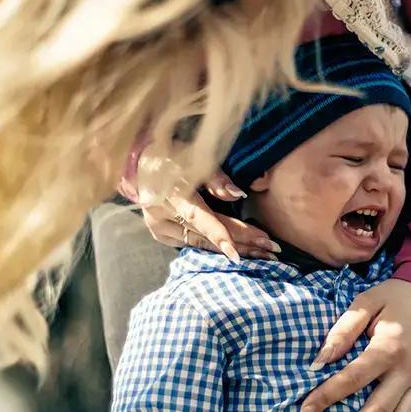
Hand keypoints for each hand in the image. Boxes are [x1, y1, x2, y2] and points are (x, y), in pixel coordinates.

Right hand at [136, 170, 279, 261]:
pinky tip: (240, 251)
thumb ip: (216, 178)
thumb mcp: (194, 158)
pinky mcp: (160, 234)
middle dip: (240, 242)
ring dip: (232, 248)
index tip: (237, 254)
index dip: (219, 234)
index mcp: (169, 192)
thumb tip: (238, 195)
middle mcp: (160, 214)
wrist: (140, 164)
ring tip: (262, 254)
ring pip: (201, 243)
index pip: (198, 217)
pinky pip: (192, 244)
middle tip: (270, 249)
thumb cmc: (173, 156)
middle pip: (206, 234)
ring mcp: (158, 227)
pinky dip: (215, 247)